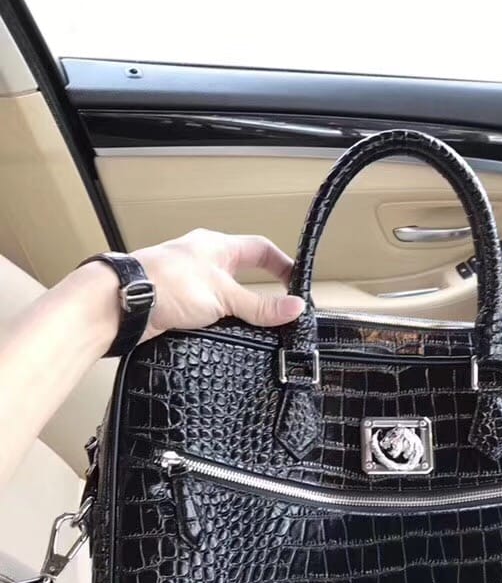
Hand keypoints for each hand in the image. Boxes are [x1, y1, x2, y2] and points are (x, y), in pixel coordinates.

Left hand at [133, 229, 304, 341]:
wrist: (123, 303)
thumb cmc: (167, 284)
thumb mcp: (224, 296)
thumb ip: (260, 306)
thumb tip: (296, 307)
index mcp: (217, 246)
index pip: (260, 249)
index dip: (282, 264)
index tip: (298, 284)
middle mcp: (202, 260)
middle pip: (243, 273)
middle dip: (261, 291)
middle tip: (278, 311)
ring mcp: (188, 282)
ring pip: (224, 295)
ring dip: (239, 310)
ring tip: (254, 328)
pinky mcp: (176, 304)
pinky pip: (207, 312)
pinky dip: (220, 322)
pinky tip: (224, 335)